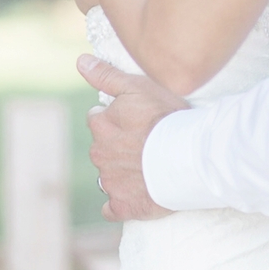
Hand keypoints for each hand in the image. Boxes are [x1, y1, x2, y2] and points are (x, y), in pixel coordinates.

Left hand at [78, 55, 185, 220]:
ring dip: (122, 172)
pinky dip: (121, 203)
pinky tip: (136, 195)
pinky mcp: (124, 205)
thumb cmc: (167, 119)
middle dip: (118, 145)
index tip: (137, 120)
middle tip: (146, 142)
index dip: (117, 118)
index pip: (98, 119)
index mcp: (101, 126)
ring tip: (149, 167)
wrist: (188, 158)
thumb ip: (107, 76)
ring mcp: (110, 183)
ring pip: (108, 176)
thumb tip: (80, 61)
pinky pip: (113, 208)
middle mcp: (100, 155)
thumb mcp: (139, 87)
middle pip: (103, 148)